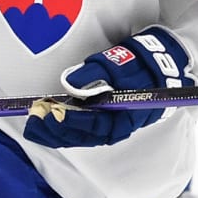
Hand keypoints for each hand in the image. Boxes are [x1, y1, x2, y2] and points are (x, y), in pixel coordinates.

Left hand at [23, 27, 192, 149]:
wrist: (162, 61)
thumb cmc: (141, 61)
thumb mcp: (119, 61)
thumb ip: (94, 73)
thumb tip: (69, 84)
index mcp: (126, 115)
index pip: (96, 126)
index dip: (72, 122)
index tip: (52, 113)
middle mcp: (120, 125)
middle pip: (85, 137)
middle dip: (57, 132)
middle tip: (34, 123)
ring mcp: (114, 124)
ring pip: (83, 136)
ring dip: (58, 132)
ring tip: (35, 125)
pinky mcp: (107, 119)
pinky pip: (85, 130)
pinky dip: (66, 128)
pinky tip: (50, 122)